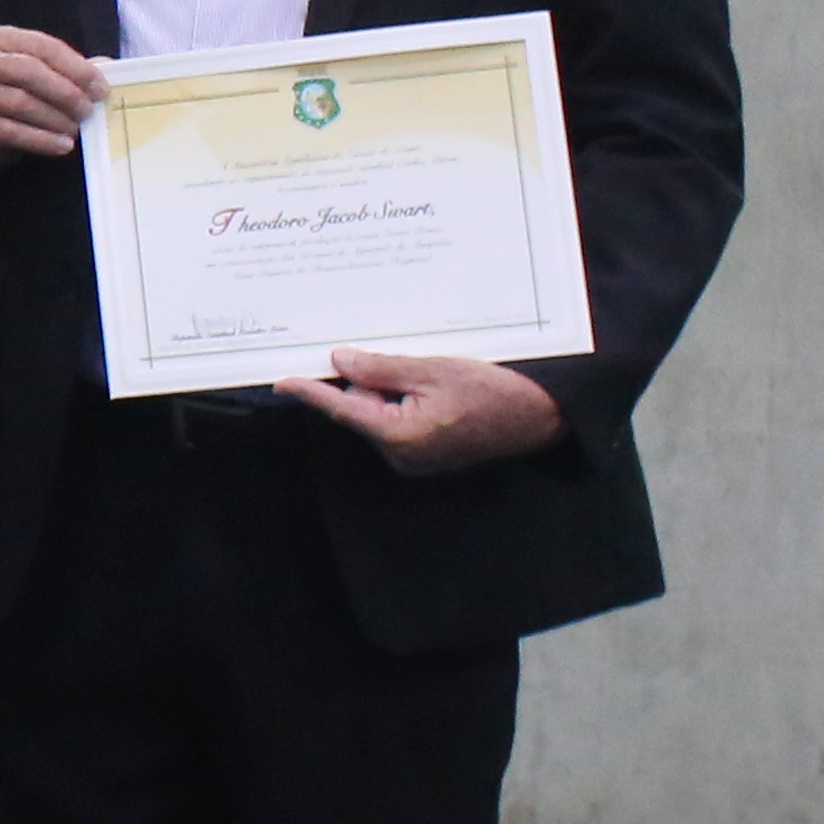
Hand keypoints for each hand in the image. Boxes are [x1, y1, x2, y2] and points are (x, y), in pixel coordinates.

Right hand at [0, 25, 107, 164]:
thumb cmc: (15, 90)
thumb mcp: (39, 71)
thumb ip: (70, 67)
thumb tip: (110, 67)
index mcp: (2, 39)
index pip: (45, 47)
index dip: (76, 67)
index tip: (101, 89)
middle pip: (30, 72)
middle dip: (66, 92)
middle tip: (89, 110)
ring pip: (21, 103)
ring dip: (56, 118)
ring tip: (76, 129)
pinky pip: (13, 132)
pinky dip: (42, 141)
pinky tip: (63, 145)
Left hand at [281, 351, 565, 474]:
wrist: (540, 417)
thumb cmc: (494, 392)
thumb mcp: (433, 369)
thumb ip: (381, 368)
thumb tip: (341, 362)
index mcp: (397, 435)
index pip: (341, 409)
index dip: (311, 392)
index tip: (283, 381)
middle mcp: (400, 456)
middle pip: (362, 409)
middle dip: (372, 382)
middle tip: (410, 363)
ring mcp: (414, 460)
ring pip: (382, 414)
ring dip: (394, 391)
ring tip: (434, 378)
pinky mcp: (427, 457)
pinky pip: (401, 423)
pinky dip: (408, 402)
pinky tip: (438, 391)